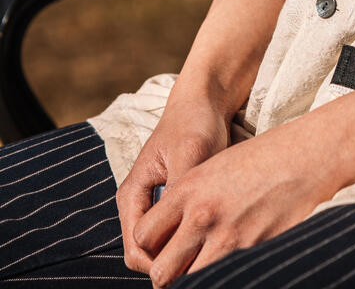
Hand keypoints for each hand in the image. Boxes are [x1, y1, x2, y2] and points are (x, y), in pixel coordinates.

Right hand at [116, 95, 230, 275]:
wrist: (203, 103)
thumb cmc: (195, 123)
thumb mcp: (190, 154)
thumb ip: (179, 190)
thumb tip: (179, 230)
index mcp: (132, 194)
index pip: (136, 249)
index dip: (161, 264)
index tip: (194, 261)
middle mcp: (137, 204)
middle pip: (145, 255)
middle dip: (170, 262)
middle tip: (204, 258)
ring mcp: (152, 205)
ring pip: (160, 248)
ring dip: (180, 251)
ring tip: (209, 246)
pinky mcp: (169, 204)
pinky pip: (172, 234)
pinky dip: (187, 239)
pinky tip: (210, 234)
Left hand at [130, 114, 351, 285]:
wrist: (306, 156)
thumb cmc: (263, 156)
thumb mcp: (216, 166)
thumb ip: (190, 199)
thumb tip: (174, 231)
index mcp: (188, 189)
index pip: (143, 236)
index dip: (148, 247)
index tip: (159, 248)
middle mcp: (202, 215)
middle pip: (161, 271)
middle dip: (165, 275)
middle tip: (175, 270)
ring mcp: (228, 237)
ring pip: (190, 281)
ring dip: (193, 278)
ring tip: (202, 268)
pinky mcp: (251, 251)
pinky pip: (223, 276)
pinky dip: (222, 276)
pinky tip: (229, 266)